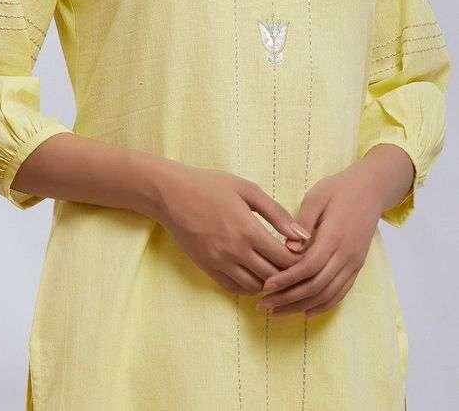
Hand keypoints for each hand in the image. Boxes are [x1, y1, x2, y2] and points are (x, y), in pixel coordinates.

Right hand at [153, 164, 311, 295]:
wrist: (171, 193)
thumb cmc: (210, 185)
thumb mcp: (247, 190)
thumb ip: (277, 213)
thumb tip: (302, 235)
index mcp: (249, 230)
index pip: (285, 259)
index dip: (299, 260)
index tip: (303, 254)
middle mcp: (235, 251)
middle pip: (273, 276)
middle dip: (287, 273)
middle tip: (293, 265)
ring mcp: (219, 262)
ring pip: (254, 287)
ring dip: (267, 281)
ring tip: (273, 268)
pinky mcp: (206, 267)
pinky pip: (233, 288)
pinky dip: (247, 285)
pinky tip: (252, 272)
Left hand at [256, 163, 384, 315]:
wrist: (370, 189)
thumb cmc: (338, 190)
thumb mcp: (316, 198)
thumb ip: (302, 223)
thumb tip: (288, 248)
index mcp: (334, 237)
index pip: (308, 267)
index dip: (287, 280)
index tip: (266, 287)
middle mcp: (346, 255)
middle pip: (316, 286)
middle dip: (288, 299)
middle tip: (264, 306)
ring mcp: (354, 262)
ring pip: (328, 294)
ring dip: (302, 307)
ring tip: (277, 312)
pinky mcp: (357, 266)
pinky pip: (341, 292)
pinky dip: (323, 305)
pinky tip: (305, 311)